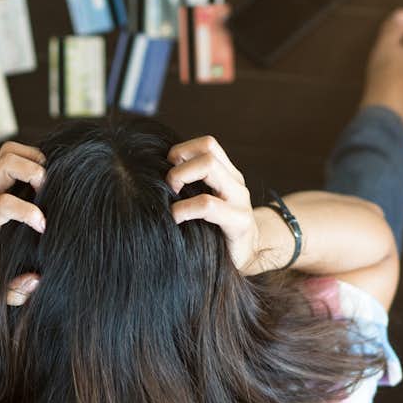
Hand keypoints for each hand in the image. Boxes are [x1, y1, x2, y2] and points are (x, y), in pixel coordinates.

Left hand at [0, 141, 46, 305]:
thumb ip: (13, 291)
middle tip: (49, 191)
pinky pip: (12, 152)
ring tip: (48, 179)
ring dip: (33, 158)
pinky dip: (32, 156)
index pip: (2, 206)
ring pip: (8, 152)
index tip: (43, 226)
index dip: (27, 212)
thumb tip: (36, 279)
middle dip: (33, 172)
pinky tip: (44, 176)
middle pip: (4, 165)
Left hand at [165, 135, 260, 274]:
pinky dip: (184, 208)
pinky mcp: (240, 222)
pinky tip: (175, 219)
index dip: (182, 151)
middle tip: (168, 187)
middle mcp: (235, 183)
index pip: (207, 144)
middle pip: (207, 149)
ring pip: (209, 166)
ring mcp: (240, 200)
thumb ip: (191, 188)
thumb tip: (153, 177)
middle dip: (179, 163)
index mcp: (228, 175)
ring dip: (180, 177)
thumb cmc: (217, 232)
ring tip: (171, 199)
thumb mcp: (204, 204)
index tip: (169, 173)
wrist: (248, 258)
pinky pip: (207, 204)